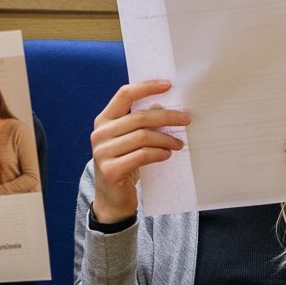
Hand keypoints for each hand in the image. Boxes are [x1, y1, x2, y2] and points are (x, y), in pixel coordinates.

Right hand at [90, 80, 188, 223]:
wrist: (112, 199)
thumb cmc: (124, 163)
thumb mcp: (128, 140)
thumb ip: (139, 124)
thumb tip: (165, 107)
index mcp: (103, 120)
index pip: (124, 95)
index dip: (146, 87)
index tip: (168, 85)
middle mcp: (100, 133)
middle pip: (138, 117)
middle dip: (166, 117)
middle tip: (186, 119)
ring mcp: (102, 152)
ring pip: (142, 137)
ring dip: (166, 139)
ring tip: (179, 144)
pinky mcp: (111, 170)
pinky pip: (142, 155)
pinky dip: (159, 153)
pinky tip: (167, 155)